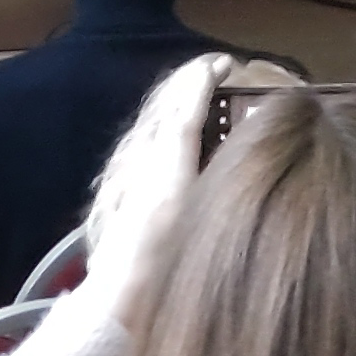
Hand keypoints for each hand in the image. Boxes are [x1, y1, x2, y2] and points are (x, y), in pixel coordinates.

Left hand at [89, 54, 229, 314]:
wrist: (121, 292)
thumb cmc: (168, 255)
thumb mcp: (199, 204)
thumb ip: (211, 163)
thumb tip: (239, 128)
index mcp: (169, 151)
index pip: (188, 98)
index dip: (206, 76)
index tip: (227, 63)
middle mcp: (144, 149)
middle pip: (167, 101)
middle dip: (190, 81)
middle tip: (215, 72)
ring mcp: (126, 165)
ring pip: (152, 118)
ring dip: (174, 100)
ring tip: (196, 95)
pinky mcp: (116, 183)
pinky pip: (141, 140)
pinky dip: (159, 126)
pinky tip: (165, 134)